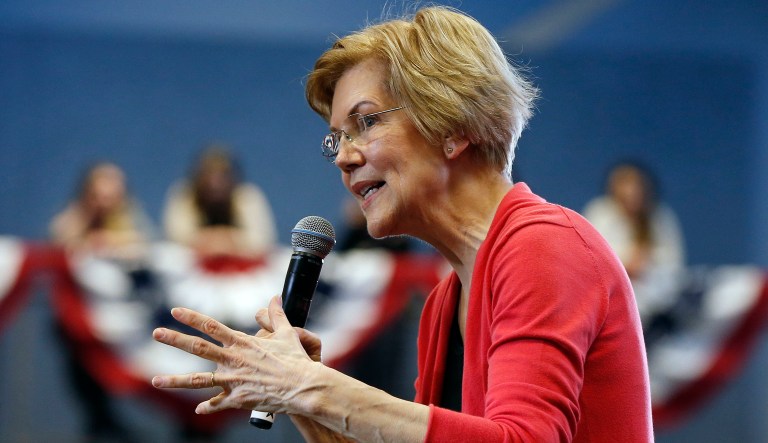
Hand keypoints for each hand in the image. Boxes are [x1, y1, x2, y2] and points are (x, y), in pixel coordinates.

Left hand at [151, 296, 320, 414]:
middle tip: (156, 333)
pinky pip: (218, 404)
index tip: (175, 310)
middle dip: (175, 340)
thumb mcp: (286, 334)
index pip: (211, 326)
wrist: (302, 387)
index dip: (192, 317)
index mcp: (242, 343)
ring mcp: (233, 380)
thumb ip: (276, 315)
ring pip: (198, 381)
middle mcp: (233, 360)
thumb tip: (274, 297)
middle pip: (197, 348)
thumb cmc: (295, 360)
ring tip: (155, 380)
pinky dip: (208, 407)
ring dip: (175, 381)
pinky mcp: (238, 399)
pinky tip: (198, 410)